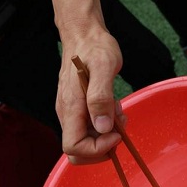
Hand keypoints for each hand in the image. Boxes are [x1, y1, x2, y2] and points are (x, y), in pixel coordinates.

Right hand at [57, 23, 125, 164]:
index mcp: (70, 107)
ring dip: (106, 136)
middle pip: (77, 151)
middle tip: (119, 129)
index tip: (115, 133)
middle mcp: (67, 114)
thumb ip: (101, 97)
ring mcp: (72, 112)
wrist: (84, 35)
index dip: (97, 149)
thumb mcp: (104, 67)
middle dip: (102, 148)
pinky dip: (105, 126)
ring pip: (85, 141)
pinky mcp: (78, 109)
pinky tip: (113, 108)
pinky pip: (90, 129)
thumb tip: (102, 127)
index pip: (74, 147)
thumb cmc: (94, 48)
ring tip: (118, 113)